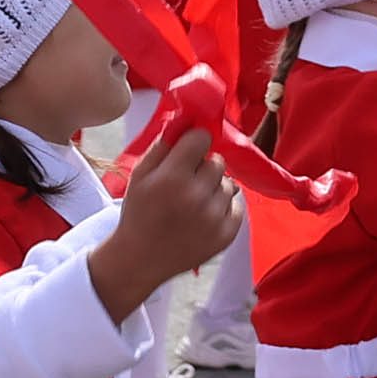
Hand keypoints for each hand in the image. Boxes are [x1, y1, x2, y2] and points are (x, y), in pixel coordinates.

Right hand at [88, 127, 241, 317]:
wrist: (142, 259)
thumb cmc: (139, 212)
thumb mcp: (140, 174)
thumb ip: (163, 144)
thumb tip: (185, 118)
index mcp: (172, 177)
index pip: (201, 138)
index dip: (194, 143)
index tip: (186, 153)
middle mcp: (197, 196)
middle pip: (217, 161)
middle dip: (203, 166)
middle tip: (186, 183)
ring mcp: (215, 217)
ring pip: (228, 182)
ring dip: (214, 187)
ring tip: (194, 202)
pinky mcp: (227, 234)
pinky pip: (237, 204)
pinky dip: (224, 206)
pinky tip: (205, 215)